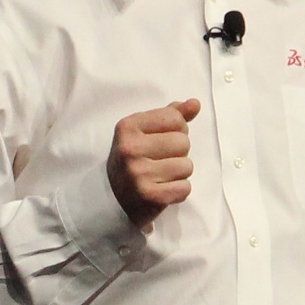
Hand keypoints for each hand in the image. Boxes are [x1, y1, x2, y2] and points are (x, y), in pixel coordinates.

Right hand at [107, 99, 200, 228]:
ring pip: (187, 166)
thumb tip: (195, 104)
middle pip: (183, 142)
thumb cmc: (132, 160)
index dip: (176, 130)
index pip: (175, 118)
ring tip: (160, 177)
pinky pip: (185, 188)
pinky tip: (162, 191)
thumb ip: (171, 115)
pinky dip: (178, 191)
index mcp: (127, 127)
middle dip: (178, 153)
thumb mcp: (143, 132)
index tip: (161, 140)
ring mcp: (138, 174)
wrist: (109, 200)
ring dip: (179, 173)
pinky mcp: (149, 197)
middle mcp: (130, 149)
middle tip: (159, 162)